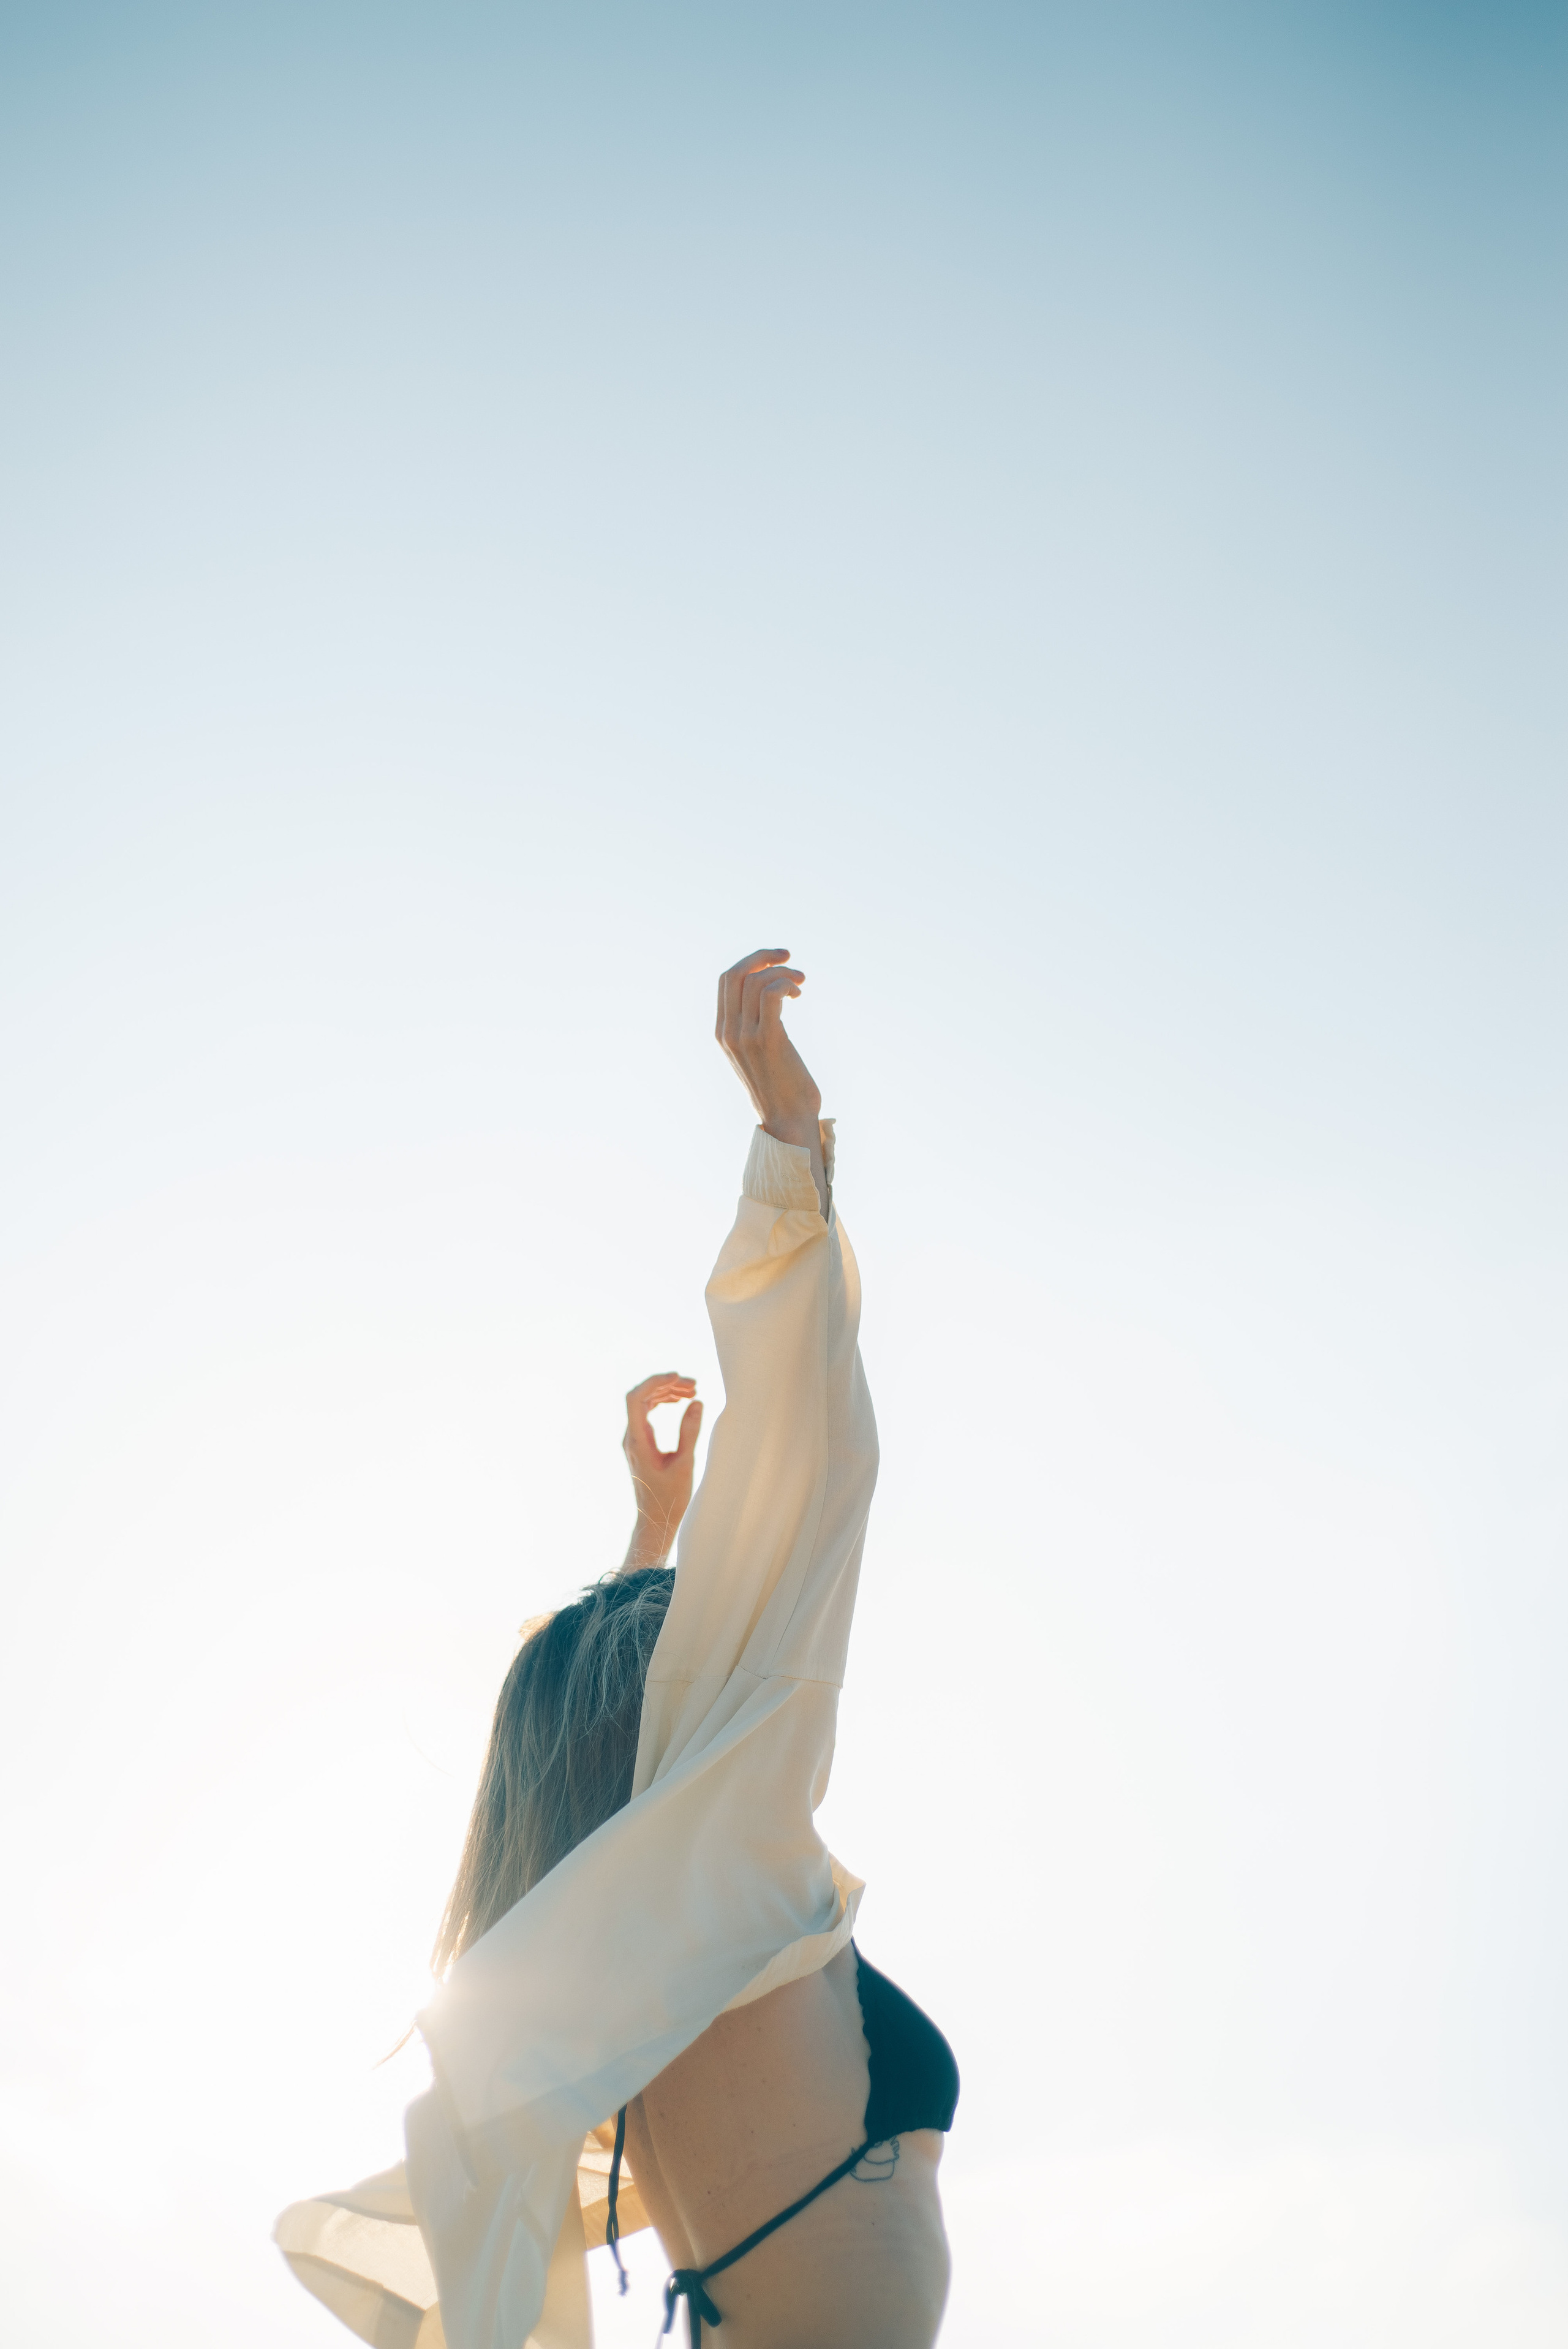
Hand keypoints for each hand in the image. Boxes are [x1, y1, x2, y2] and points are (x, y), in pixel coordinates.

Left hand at [621, 1372, 702, 1568]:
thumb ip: (689, 1432)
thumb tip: (696, 1403)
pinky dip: (663, 1404)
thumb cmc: (669, 1498)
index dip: (655, 1382)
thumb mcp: (685, 1464)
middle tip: (694, 1385)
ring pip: (645, 1404)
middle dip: (666, 1385)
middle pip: (642, 1397)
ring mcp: (634, 1440)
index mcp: (637, 1441)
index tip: (678, 1377)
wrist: (656, 1519)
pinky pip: (647, 1414)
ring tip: (692, 1391)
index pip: (636, 1399)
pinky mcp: (641, 1443)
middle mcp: (631, 1438)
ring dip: (666, 1394)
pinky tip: (679, 1402)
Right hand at [715, 947, 822, 1152]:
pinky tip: (798, 994)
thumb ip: (756, 1027)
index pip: (726, 980)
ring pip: (756, 980)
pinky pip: (771, 994)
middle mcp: (728, 1032)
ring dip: (783, 972)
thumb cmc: (783, 1089)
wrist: (788, 1121)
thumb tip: (772, 1000)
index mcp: (722, 1033)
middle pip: (735, 973)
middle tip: (789, 957)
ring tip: (801, 983)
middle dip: (763, 957)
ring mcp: (745, 1036)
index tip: (776, 960)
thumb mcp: (760, 1053)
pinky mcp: (767, 1040)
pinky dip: (785, 983)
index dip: (751, 962)